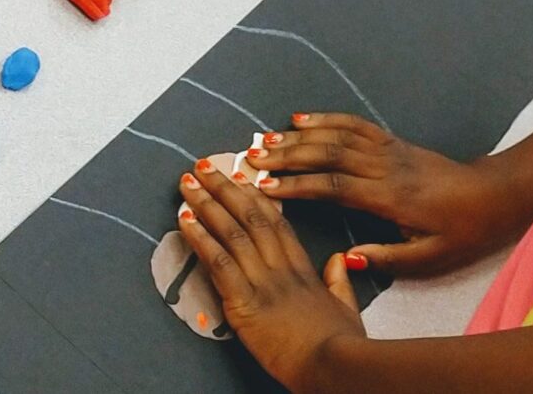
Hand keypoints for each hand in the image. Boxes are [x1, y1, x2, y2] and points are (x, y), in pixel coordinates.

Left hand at [178, 159, 365, 391]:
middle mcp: (281, 269)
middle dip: (225, 189)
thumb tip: (337, 259)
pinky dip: (200, 239)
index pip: (277, 224)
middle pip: (251, 218)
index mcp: (304, 271)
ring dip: (206, 205)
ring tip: (187, 184)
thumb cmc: (341, 345)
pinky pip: (218, 262)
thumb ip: (339, 281)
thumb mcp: (348, 308)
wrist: (333, 365)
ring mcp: (263, 283)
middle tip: (205, 167)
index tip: (242, 177)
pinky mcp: (244, 303)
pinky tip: (185, 221)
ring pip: (232, 233)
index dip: (256, 198)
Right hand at [245, 112, 532, 275]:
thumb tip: (347, 258)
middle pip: (329, 154)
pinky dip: (327, 119)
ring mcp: (390, 149)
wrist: (494, 196)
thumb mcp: (430, 258)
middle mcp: (386, 167)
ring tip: (265, 139)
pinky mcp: (394, 142)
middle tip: (251, 160)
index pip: (335, 186)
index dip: (298, 186)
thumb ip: (387, 258)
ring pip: (338, 135)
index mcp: (391, 197)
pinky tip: (301, 118)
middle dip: (287, 156)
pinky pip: (356, 125)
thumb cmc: (463, 231)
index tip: (264, 188)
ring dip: (300, 136)